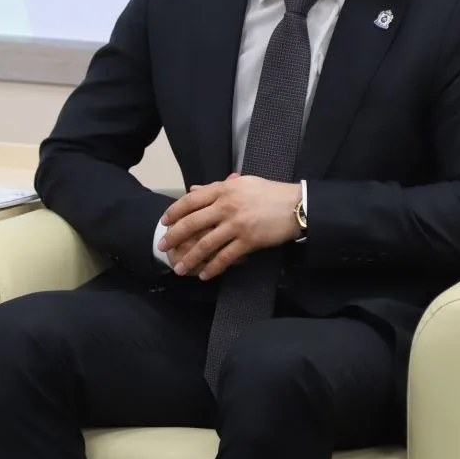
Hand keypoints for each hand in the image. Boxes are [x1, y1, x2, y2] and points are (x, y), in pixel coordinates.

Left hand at [159, 175, 301, 279]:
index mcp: (224, 189)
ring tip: (179, 269)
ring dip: (190, 259)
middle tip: (162, 248)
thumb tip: (194, 189)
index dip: (174, 212)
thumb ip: (216, 187)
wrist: (296, 205)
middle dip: (174, 237)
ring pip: (205, 244)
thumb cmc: (270, 193)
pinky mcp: (248, 241)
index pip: (191, 200)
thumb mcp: (242, 183)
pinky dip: (213, 268)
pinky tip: (205, 275)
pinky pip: (225, 257)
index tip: (164, 222)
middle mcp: (226, 206)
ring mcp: (236, 224)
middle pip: (192, 223)